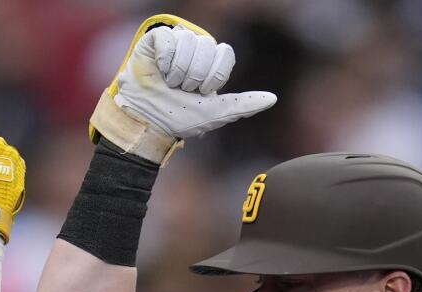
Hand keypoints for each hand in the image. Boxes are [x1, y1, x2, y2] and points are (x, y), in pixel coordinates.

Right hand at [90, 14, 275, 163]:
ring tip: (169, 84)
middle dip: (195, 77)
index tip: (202, 92)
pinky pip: (169, 39)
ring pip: (189, 42)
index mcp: (211, 63)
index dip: (214, 76)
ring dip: (178, 72)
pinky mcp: (156, 40)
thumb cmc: (179, 118)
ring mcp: (176, 43)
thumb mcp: (215, 114)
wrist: (148, 121)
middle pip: (208, 48)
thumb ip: (243, 105)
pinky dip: (164, 61)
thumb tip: (272, 99)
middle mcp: (195, 50)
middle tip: (182, 90)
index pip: (225, 53)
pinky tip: (159, 72)